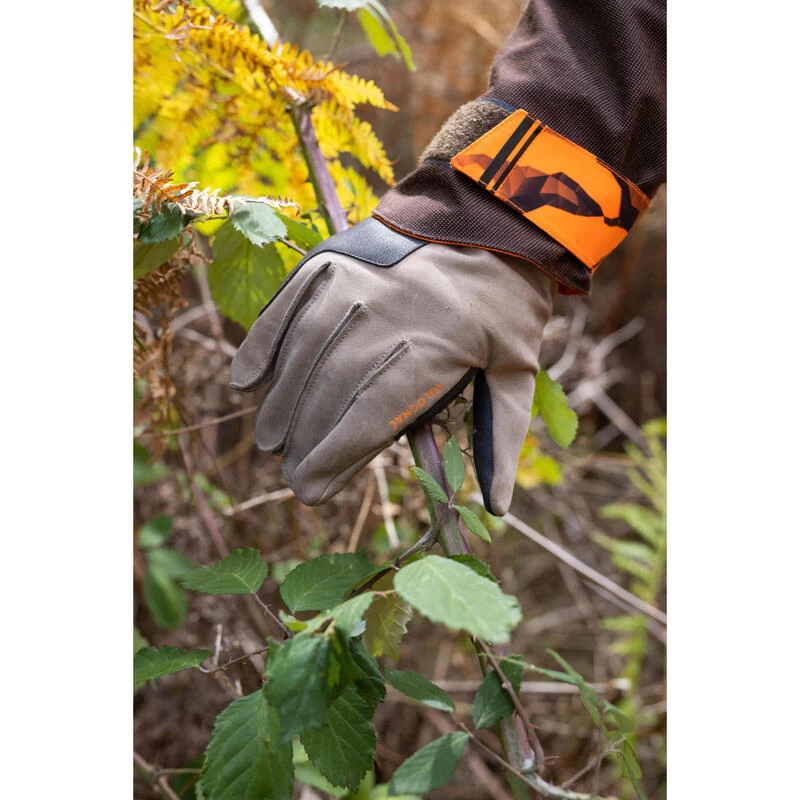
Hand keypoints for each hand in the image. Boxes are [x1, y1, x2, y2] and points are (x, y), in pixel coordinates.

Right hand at [230, 218, 554, 514]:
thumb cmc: (506, 307)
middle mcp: (385, 318)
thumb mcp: (518, 371)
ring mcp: (354, 285)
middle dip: (305, 439)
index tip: (310, 491)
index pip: (370, 417)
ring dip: (281, 402)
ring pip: (304, 354)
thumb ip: (502, 438)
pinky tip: (245, 380)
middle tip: (291, 473)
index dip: (334, 458)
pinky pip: (288, 307)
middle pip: (330, 390)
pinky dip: (263, 343)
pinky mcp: (334, 262)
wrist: (492, 222)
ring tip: (270, 439)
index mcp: (434, 351)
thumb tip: (496, 508)